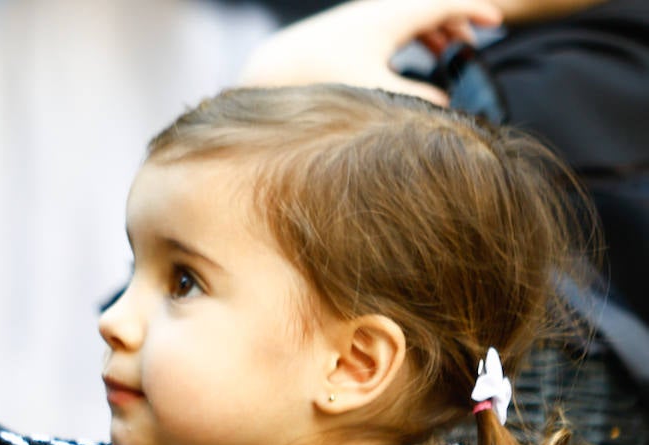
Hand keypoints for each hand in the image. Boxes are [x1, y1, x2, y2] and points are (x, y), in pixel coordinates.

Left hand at [239, 0, 503, 105]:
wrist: (274, 68)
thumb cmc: (322, 78)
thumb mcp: (374, 90)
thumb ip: (414, 99)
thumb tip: (444, 106)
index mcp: (391, 17)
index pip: (444, 3)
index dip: (475, 10)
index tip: (497, 23)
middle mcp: (378, 10)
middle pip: (430, 5)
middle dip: (458, 21)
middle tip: (473, 47)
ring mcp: (362, 17)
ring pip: (411, 13)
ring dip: (434, 29)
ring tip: (449, 53)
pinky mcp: (348, 28)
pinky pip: (393, 22)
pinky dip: (411, 34)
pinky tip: (410, 59)